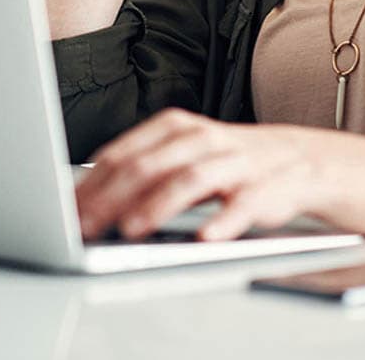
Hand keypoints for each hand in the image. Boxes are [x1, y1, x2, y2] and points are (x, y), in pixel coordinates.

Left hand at [76, 108, 330, 241]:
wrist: (299, 160)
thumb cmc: (227, 162)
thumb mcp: (183, 154)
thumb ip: (143, 169)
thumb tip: (86, 199)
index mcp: (177, 127)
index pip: (125, 152)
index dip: (92, 183)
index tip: (66, 210)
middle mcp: (203, 138)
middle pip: (150, 164)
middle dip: (112, 197)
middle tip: (85, 225)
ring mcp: (235, 161)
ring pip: (191, 179)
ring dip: (158, 205)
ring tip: (132, 230)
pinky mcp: (266, 187)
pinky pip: (243, 203)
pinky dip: (223, 220)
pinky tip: (205, 238)